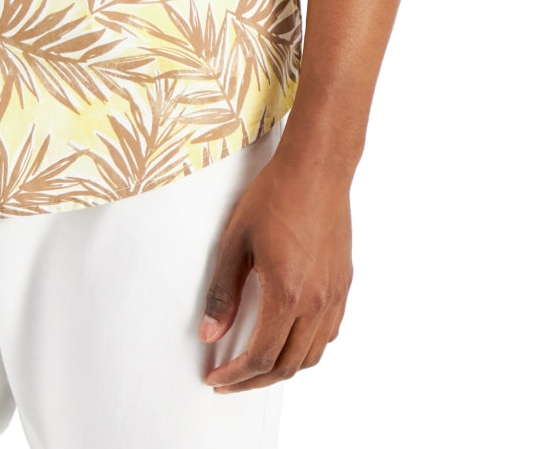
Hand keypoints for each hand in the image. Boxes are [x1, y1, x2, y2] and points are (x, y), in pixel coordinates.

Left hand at [198, 147, 351, 391]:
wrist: (316, 169)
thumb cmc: (274, 196)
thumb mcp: (236, 241)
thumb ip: (222, 293)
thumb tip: (209, 333)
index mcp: (287, 293)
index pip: (261, 357)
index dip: (235, 375)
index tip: (216, 378)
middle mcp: (317, 302)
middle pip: (287, 365)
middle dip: (254, 381)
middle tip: (230, 380)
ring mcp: (334, 294)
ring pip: (312, 354)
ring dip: (282, 368)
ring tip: (255, 365)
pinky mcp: (343, 283)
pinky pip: (329, 332)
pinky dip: (307, 347)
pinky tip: (288, 336)